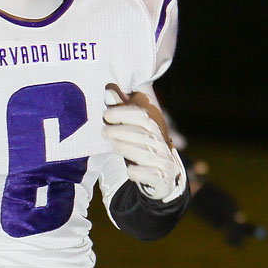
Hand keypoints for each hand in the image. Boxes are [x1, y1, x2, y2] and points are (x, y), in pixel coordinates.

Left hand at [102, 84, 185, 201]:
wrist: (160, 175)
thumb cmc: (139, 144)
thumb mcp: (130, 124)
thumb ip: (121, 108)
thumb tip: (108, 89)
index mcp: (154, 126)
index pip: (141, 115)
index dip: (122, 112)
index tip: (106, 115)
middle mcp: (161, 142)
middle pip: (142, 134)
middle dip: (120, 131)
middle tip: (104, 132)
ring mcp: (163, 161)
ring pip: (144, 153)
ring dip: (125, 148)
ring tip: (112, 144)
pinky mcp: (161, 178)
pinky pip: (148, 174)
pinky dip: (137, 171)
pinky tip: (129, 169)